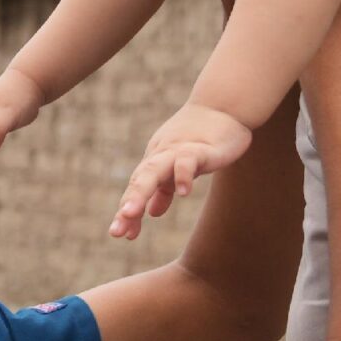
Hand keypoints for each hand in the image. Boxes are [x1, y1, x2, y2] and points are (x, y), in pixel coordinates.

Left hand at [110, 102, 253, 239]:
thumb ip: (165, 189)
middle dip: (128, 204)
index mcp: (156, 162)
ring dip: (141, 191)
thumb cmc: (200, 138)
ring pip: (155, 169)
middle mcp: (162, 156)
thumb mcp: (179, 167)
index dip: (128, 211)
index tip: (120, 234)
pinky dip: (183, 175)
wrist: (224, 106)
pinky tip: (184, 194)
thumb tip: (152, 213)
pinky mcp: (202, 148)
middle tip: (116, 230)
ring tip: (131, 213)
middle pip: (141, 180)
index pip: (137, 188)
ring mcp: (180, 150)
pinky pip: (188, 160)